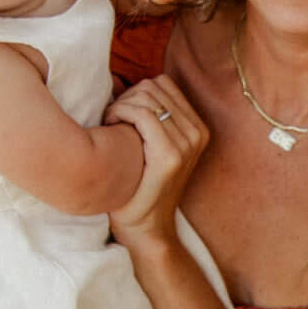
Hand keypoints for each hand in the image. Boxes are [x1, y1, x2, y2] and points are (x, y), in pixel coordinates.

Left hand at [105, 74, 209, 249]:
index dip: (135, 92)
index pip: (162, 83)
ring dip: (121, 105)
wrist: (145, 228)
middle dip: (127, 97)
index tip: (120, 113)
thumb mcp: (151, 145)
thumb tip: (117, 81)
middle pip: (153, 86)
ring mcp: (187, 144)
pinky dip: (120, 114)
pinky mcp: (171, 155)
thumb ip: (148, 114)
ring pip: (147, 96)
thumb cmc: (139, 184)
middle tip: (112, 121)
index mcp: (198, 127)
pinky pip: (143, 114)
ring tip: (110, 127)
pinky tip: (109, 129)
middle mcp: (198, 133)